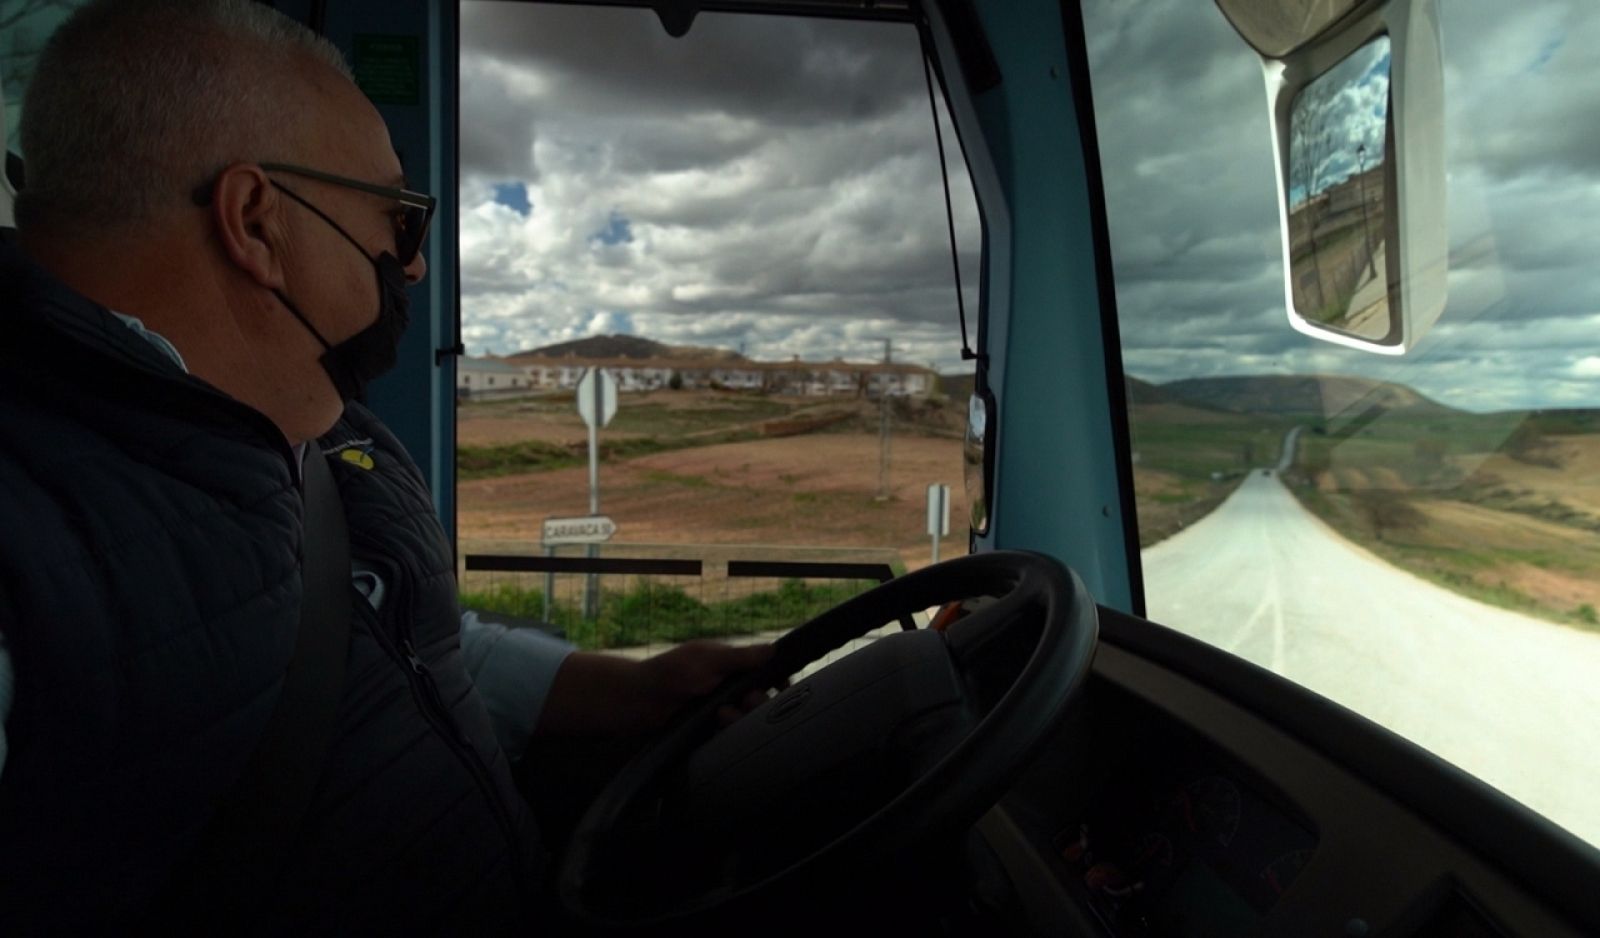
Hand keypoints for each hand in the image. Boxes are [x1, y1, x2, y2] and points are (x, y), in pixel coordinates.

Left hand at [536, 640, 780, 737]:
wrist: (637, 703)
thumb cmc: (669, 673)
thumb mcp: (708, 659)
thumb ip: (741, 657)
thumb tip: (774, 649)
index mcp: (729, 666)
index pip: (764, 673)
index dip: (776, 681)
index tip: (782, 688)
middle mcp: (727, 688)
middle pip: (760, 700)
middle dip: (757, 702)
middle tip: (745, 702)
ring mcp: (718, 710)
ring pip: (747, 720)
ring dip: (740, 718)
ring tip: (722, 716)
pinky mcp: (709, 730)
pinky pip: (730, 736)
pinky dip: (728, 733)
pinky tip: (717, 728)